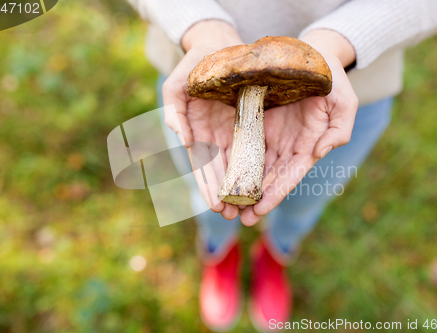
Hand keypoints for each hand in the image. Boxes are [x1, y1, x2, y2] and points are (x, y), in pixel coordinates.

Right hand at [162, 20, 242, 219]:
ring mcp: (233, 132)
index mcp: (197, 132)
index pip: (201, 165)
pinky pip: (254, 149)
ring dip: (240, 188)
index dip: (207, 185)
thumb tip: (183, 140)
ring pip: (237, 165)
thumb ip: (174, 111)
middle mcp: (215, 137)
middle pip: (220, 172)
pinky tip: (262, 185)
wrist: (218, 46)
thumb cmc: (194, 65)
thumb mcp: (176, 85)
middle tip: (231, 216)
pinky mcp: (250, 124)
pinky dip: (256, 168)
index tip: (214, 203)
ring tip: (247, 210)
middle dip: (224, 195)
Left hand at [239, 30, 358, 225]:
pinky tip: (220, 178)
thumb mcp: (344, 102)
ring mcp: (270, 136)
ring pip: (253, 167)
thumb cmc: (331, 78)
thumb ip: (339, 130)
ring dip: (241, 188)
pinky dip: (232, 163)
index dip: (276, 193)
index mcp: (308, 145)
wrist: (312, 55)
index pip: (291, 175)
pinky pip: (241, 146)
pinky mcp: (255, 123)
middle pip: (270, 178)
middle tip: (240, 220)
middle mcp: (287, 145)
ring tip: (226, 207)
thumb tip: (318, 153)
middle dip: (256, 199)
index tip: (261, 210)